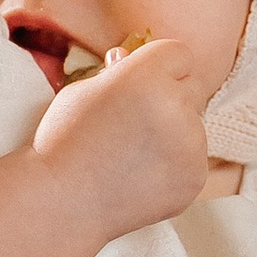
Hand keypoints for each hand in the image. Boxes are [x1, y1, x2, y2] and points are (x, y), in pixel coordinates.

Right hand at [0, 37, 209, 256]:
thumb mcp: (82, 90)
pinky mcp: (195, 178)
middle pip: (193, 87)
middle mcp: (176, 107)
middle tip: (134, 121)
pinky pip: (194, 159)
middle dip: (170, 98)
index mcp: (146, 77)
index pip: (180, 54)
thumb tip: (129, 57)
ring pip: (195, 126)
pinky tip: (141, 176)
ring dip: (174, 134)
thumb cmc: (64, 142)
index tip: (141, 85)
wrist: (61, 202)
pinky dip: (175, 166)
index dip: (160, 68)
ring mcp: (191, 146)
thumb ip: (117, 73)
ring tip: (132, 155)